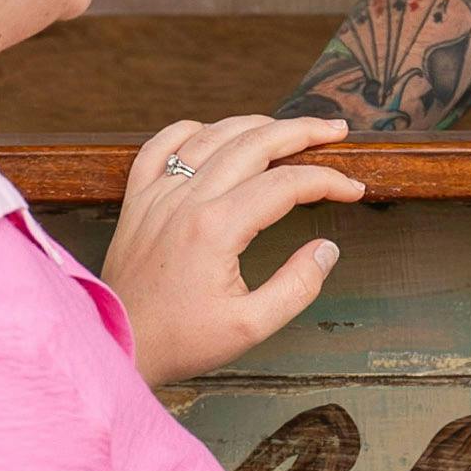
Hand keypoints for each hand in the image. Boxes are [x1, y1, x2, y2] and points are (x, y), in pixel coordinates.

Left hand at [104, 114, 360, 380]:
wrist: (117, 345)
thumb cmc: (180, 342)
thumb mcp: (251, 328)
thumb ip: (297, 286)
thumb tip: (327, 249)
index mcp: (216, 229)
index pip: (286, 184)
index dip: (327, 181)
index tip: (353, 189)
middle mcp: (185, 200)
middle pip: (254, 142)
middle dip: (302, 131)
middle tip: (335, 131)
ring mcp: (158, 195)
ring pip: (212, 135)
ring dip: (256, 124)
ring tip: (289, 129)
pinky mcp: (137, 199)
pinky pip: (161, 145)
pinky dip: (192, 130)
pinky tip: (215, 133)